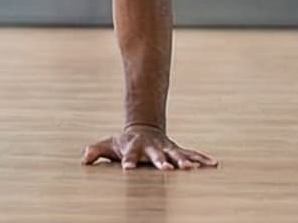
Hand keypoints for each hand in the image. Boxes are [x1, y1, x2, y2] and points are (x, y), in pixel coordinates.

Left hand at [82, 125, 215, 169]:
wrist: (144, 127)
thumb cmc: (124, 141)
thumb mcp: (109, 144)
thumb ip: (96, 151)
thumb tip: (84, 160)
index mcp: (134, 147)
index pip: (130, 156)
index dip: (129, 162)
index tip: (127, 170)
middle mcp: (152, 148)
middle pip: (157, 156)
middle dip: (162, 163)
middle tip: (167, 170)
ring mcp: (167, 148)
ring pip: (177, 155)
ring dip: (185, 162)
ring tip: (193, 169)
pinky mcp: (178, 150)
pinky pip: (192, 154)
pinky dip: (202, 159)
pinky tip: (213, 164)